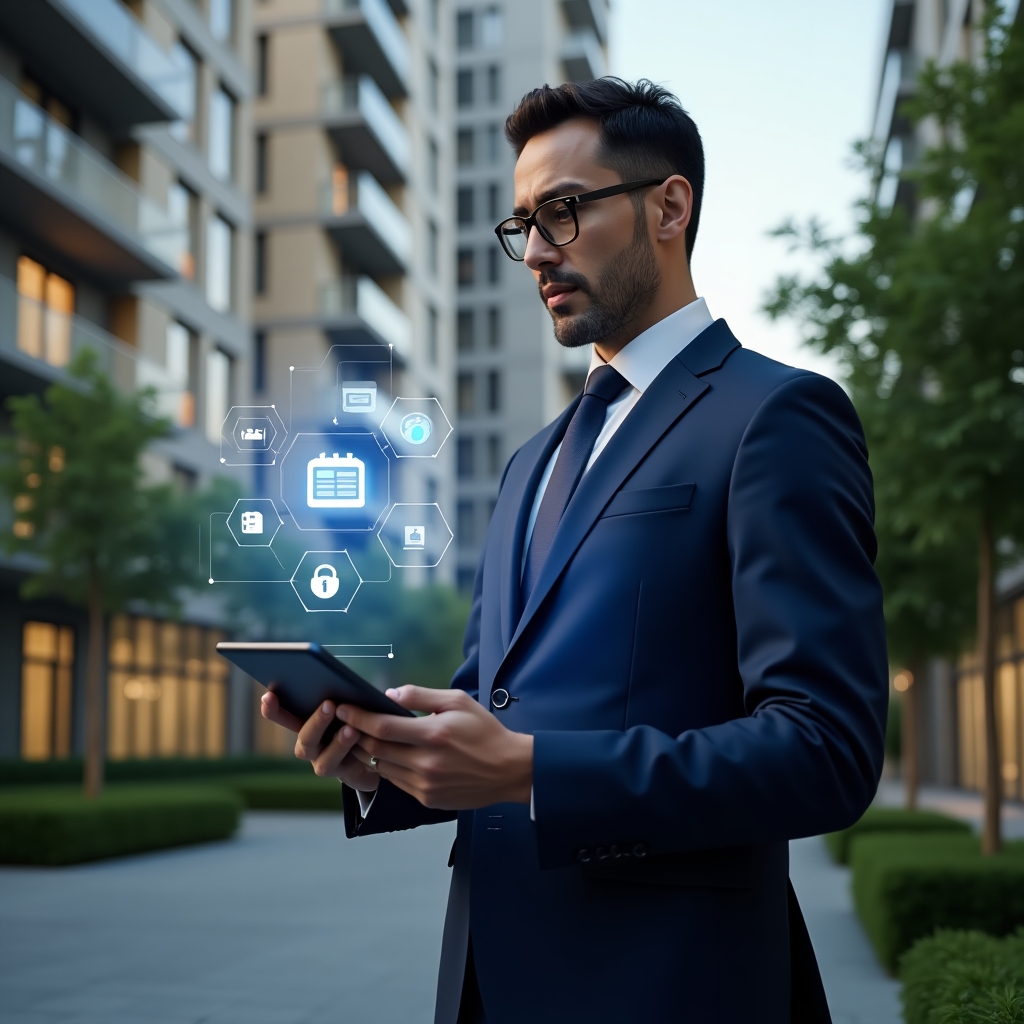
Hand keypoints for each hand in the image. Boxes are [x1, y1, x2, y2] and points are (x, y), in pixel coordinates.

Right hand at [260, 691, 379, 792]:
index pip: (284, 715)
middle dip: (316, 721)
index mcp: (307, 722)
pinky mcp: (339, 772)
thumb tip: (347, 681)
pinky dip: (349, 751)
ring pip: (324, 757)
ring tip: (351, 729)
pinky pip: (339, 764)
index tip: (268, 695)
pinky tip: (361, 738)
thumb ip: (345, 696)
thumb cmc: (359, 723)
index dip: (273, 708)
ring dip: (336, 741)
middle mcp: (310, 743)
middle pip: (304, 736)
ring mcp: (322, 760)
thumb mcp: (352, 706)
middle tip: (329, 704)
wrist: (376, 756)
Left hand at [337, 686, 532, 809]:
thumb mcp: (458, 701)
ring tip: (358, 738)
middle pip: (376, 749)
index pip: (383, 727)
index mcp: (434, 734)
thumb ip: (422, 695)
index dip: (359, 717)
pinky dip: (387, 768)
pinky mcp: (427, 799)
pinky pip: (396, 782)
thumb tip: (391, 694)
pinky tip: (385, 756)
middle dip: (356, 735)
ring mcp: (425, 784)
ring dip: (367, 753)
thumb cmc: (485, 731)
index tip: (343, 708)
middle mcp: (427, 763)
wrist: (508, 770)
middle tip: (343, 723)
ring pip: (382, 768)